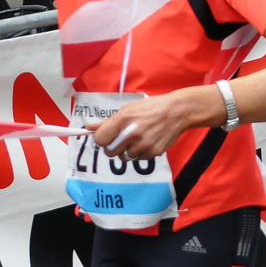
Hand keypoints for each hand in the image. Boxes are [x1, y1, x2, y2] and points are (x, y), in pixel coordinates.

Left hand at [93, 88, 217, 159]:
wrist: (177, 112)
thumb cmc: (150, 108)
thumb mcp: (128, 109)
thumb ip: (108, 122)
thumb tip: (88, 128)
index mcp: (122, 120)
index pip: (100, 139)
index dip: (102, 139)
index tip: (107, 137)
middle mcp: (131, 134)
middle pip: (110, 152)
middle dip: (113, 148)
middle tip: (121, 140)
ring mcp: (142, 145)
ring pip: (124, 157)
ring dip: (127, 151)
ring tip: (137, 139)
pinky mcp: (152, 153)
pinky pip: (138, 158)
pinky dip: (140, 153)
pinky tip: (147, 142)